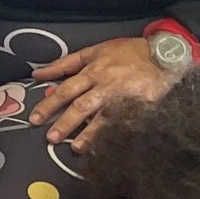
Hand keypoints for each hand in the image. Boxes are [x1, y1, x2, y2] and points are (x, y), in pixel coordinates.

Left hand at [31, 36, 173, 147]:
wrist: (164, 56)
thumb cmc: (127, 53)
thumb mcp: (94, 51)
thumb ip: (65, 64)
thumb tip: (39, 74)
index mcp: (93, 71)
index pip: (66, 89)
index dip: (50, 104)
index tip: (35, 118)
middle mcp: (106, 86)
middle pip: (81, 106)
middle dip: (64, 123)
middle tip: (50, 138)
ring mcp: (124, 99)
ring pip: (102, 118)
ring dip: (88, 134)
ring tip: (75, 147)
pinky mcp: (140, 108)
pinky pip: (124, 124)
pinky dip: (113, 136)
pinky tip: (105, 147)